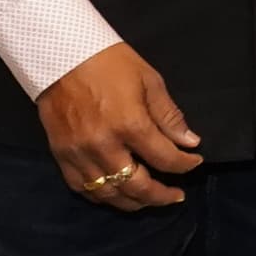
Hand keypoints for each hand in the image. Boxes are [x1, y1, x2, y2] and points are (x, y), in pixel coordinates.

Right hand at [39, 42, 201, 210]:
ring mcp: (79, 154)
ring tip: (149, 198)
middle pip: (137, 186)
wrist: (60, 54)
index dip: (185, 164)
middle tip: (176, 196)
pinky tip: (116, 193)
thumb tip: (189, 142)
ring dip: (133, 201)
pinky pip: (82, 188)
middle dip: (161, 196)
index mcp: (130, 124)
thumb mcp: (149, 81)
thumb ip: (169, 116)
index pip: (165, 158)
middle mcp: (104, 146)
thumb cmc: (109, 62)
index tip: (194, 161)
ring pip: (109, 193)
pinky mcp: (60, 155)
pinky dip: (102, 195)